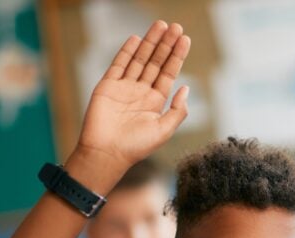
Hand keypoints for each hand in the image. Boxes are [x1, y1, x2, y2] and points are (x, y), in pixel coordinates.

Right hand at [74, 21, 190, 174]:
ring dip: (150, 42)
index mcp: (156, 101)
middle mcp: (141, 92)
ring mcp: (124, 87)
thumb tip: (186, 88)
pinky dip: (127, 51)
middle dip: (166, 44)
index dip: (177, 56)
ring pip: (139, 59)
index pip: (169, 73)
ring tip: (160, 26)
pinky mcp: (107, 86)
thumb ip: (178, 110)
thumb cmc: (137, 147)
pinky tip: (136, 38)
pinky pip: (118, 64)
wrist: (107, 154)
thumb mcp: (164, 130)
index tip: (185, 39)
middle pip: (156, 62)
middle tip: (176, 26)